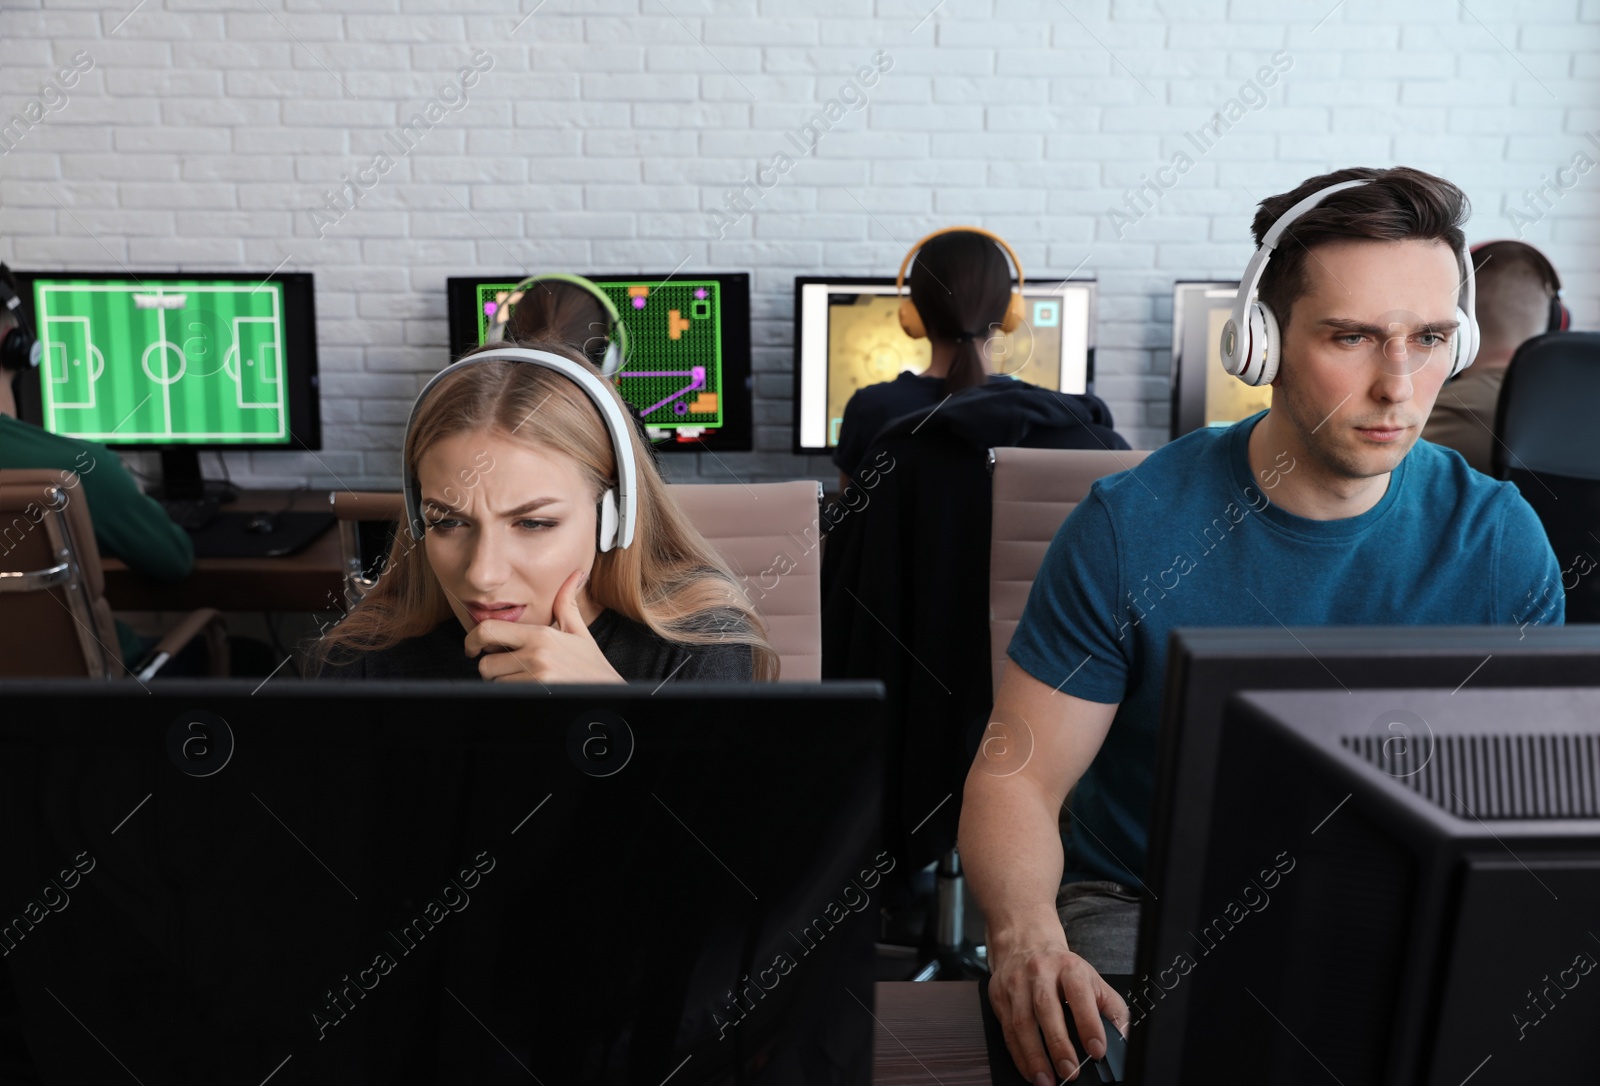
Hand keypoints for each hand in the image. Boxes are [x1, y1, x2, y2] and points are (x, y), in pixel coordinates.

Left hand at [463, 570, 623, 683]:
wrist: (609, 694)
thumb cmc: (592, 667)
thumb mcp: (580, 633)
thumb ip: (567, 604)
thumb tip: (576, 575)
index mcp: (541, 635)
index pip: (488, 630)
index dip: (472, 640)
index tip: (473, 648)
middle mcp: (536, 655)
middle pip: (486, 664)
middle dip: (490, 668)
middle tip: (501, 669)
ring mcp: (536, 677)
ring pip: (495, 684)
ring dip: (503, 684)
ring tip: (524, 681)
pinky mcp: (538, 694)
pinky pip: (506, 696)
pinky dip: (512, 695)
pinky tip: (530, 692)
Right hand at [987, 933, 1128, 1083]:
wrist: (1025, 943)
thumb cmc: (1061, 967)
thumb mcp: (1091, 978)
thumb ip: (1112, 1006)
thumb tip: (1125, 1035)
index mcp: (1069, 968)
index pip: (1079, 995)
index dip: (1089, 1023)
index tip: (1097, 1050)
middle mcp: (1040, 973)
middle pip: (1047, 1008)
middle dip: (1058, 1044)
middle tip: (1070, 1071)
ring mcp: (1016, 984)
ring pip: (1022, 1022)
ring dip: (1034, 1056)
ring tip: (1047, 1080)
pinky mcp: (1000, 997)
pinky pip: (1008, 1031)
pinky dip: (1019, 1055)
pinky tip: (1030, 1071)